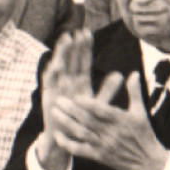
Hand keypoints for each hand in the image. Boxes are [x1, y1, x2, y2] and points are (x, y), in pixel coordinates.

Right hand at [36, 30, 94, 169]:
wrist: (66, 138)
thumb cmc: (82, 121)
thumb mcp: (97, 104)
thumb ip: (108, 90)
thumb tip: (120, 75)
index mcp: (80, 82)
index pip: (83, 61)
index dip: (85, 48)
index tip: (88, 33)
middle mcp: (68, 82)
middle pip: (71, 60)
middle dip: (75, 46)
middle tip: (79, 31)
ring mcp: (58, 87)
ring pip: (60, 66)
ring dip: (62, 53)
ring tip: (66, 39)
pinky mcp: (49, 96)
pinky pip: (49, 82)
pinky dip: (51, 72)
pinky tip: (55, 63)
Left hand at [53, 72, 168, 169]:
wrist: (147, 162)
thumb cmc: (144, 134)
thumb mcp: (141, 112)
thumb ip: (134, 92)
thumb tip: (134, 73)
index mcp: (121, 120)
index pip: (102, 110)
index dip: (89, 104)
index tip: (77, 96)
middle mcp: (110, 133)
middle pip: (87, 120)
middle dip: (71, 110)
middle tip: (58, 100)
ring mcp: (103, 145)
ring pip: (81, 133)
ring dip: (66, 123)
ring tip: (54, 112)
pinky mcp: (98, 156)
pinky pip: (80, 150)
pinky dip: (67, 143)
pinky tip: (58, 135)